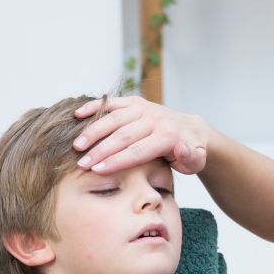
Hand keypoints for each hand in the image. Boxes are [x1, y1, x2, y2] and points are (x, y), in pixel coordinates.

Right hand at [73, 96, 208, 174]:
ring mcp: (144, 108)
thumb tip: (180, 148)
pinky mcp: (135, 102)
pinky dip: (94, 107)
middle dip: (100, 151)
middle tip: (80, 164)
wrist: (191, 129)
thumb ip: (190, 158)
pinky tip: (76, 114)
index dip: (115, 161)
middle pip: (122, 136)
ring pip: (114, 119)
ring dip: (93, 131)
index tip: (96, 171)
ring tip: (76, 146)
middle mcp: (154, 118)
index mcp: (167, 136)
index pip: (137, 151)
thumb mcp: (196, 161)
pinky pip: (112, 103)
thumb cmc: (190, 152)